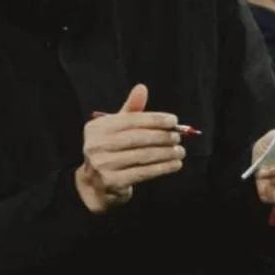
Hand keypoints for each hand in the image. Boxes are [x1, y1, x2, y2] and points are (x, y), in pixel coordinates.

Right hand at [75, 84, 184, 212]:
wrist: (95, 185)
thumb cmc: (110, 151)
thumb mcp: (116, 129)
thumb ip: (130, 111)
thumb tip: (141, 88)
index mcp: (96, 128)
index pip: (129, 120)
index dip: (153, 119)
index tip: (173, 120)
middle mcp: (96, 145)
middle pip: (137, 138)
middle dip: (161, 137)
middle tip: (178, 137)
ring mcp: (103, 165)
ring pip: (142, 156)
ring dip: (166, 153)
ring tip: (180, 151)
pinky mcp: (112, 182)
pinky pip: (143, 172)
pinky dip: (162, 168)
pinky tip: (175, 164)